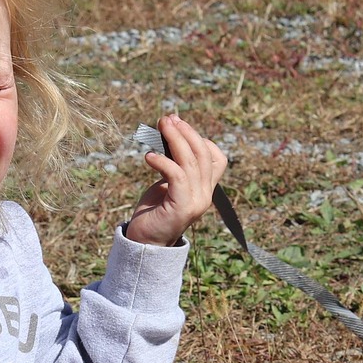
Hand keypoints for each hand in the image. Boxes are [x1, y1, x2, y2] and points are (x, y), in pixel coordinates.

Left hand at [125, 114, 226, 246]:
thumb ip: (173, 164)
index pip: (216, 158)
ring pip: (191, 162)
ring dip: (174, 140)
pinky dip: (163, 162)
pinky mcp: (181, 207)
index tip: (177, 126)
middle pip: (203, 154)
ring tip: (160, 126)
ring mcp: (196, 201)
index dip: (199, 138)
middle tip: (168, 118)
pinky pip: (177, 176)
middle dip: (185, 132)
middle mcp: (205, 195)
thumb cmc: (153, 213)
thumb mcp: (167, 183)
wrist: (145, 244)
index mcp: (205, 189)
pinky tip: (148, 156)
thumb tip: (169, 132)